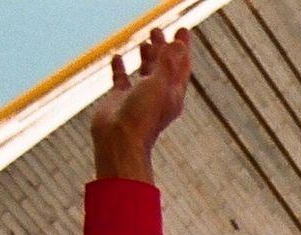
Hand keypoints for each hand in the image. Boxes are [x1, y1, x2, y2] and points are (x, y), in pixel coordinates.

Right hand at [91, 28, 191, 182]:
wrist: (119, 139)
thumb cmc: (143, 115)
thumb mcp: (158, 85)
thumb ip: (167, 64)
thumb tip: (179, 44)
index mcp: (172, 94)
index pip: (181, 65)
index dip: (182, 47)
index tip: (182, 29)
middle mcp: (158, 95)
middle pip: (164, 66)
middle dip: (163, 47)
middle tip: (158, 30)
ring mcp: (138, 97)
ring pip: (145, 72)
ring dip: (146, 56)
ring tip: (145, 41)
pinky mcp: (120, 99)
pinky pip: (121, 79)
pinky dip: (121, 68)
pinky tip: (118, 57)